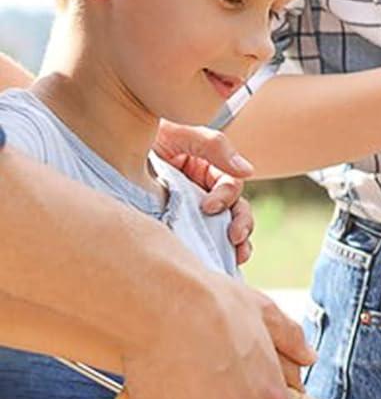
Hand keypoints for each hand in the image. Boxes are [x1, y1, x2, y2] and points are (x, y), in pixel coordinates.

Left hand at [154, 120, 256, 266]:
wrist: (112, 144)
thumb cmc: (149, 136)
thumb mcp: (183, 133)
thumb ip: (216, 147)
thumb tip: (249, 171)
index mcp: (210, 169)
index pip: (231, 186)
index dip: (225, 197)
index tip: (208, 207)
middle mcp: (205, 191)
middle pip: (236, 211)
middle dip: (241, 225)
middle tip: (235, 239)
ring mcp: (192, 211)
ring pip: (225, 229)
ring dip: (238, 243)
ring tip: (238, 256)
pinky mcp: (176, 227)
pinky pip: (200, 242)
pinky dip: (215, 253)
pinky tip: (218, 264)